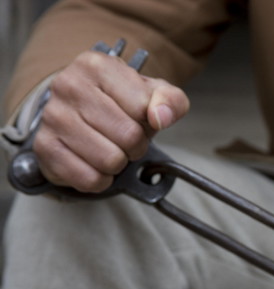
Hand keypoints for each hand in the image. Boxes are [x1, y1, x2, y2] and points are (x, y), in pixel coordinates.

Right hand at [34, 50, 189, 191]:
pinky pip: (90, 179)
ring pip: (110, 161)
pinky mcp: (45, 147)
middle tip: (126, 138)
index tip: (141, 117)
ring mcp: (54, 117)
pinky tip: (94, 162)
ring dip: (119, 163)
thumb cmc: (119, 103)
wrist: (78, 114)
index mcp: (98, 66)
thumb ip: (171, 101)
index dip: (152, 121)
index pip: (144, 106)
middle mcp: (69, 86)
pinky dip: (101, 179)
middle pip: (129, 136)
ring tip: (110, 147)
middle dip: (136, 145)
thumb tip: (161, 116)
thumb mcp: (153, 94)